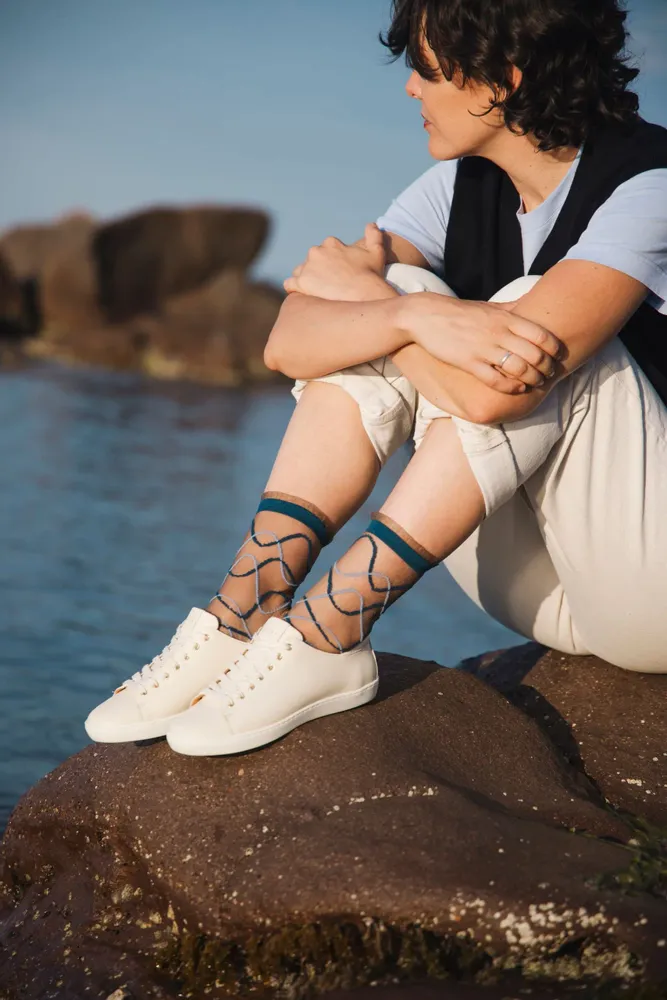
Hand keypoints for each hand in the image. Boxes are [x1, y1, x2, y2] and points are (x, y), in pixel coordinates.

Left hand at [283, 223, 393, 300]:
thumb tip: (371, 224)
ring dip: (305, 279)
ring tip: (316, 291)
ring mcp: (307, 268)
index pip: (324, 250)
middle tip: (327, 285)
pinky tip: (303, 295)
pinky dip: (294, 289)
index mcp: (330, 243)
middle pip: (311, 261)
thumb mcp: (376, 251)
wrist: (364, 294)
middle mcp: (316, 252)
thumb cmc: (371, 274)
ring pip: (300, 272)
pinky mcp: (301, 283)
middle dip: (317, 270)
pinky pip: (290, 284)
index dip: (330, 262)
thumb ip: (373, 235)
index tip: (337, 273)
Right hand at [401, 293, 562, 391]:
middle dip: (546, 368)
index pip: (541, 334)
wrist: (425, 316)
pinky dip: (511, 387)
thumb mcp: (489, 305)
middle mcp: (498, 333)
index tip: (558, 356)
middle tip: (549, 374)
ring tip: (536, 383)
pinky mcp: (469, 363)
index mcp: (505, 318)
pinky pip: (496, 380)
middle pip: (534, 354)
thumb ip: (511, 307)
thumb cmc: (460, 312)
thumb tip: (531, 301)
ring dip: (532, 379)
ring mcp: (484, 349)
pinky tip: (517, 389)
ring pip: (518, 369)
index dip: (554, 348)